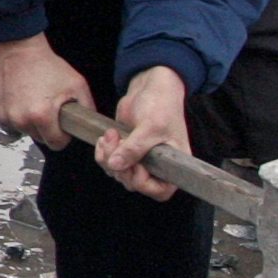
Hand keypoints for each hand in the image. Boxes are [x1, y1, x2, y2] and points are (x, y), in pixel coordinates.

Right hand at [0, 33, 94, 149]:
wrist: (18, 50)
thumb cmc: (46, 64)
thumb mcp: (77, 83)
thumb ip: (87, 107)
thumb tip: (89, 123)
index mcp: (42, 116)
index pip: (57, 144)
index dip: (63, 136)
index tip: (63, 125)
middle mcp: (22, 120)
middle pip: (41, 139)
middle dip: (47, 128)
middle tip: (49, 108)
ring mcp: (8, 118)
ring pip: (27, 132)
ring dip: (32, 123)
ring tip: (35, 101)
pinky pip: (13, 124)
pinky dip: (19, 117)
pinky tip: (23, 100)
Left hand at [96, 67, 192, 200]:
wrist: (150, 86)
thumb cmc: (161, 105)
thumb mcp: (150, 126)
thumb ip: (134, 148)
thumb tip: (115, 166)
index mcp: (174, 165)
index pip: (160, 191)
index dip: (143, 183)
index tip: (135, 165)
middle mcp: (158, 166)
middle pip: (133, 183)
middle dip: (120, 166)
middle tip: (117, 142)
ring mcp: (140, 160)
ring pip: (118, 173)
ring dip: (108, 157)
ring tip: (111, 135)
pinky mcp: (125, 151)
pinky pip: (110, 163)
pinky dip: (103, 153)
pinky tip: (105, 137)